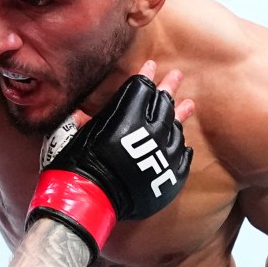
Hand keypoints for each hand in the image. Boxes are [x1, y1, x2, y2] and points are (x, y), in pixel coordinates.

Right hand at [29, 64, 193, 255]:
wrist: (91, 199)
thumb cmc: (79, 164)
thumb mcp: (78, 133)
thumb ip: (88, 120)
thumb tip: (83, 114)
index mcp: (129, 115)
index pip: (142, 88)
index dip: (146, 76)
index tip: (150, 67)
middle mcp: (152, 131)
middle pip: (164, 103)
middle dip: (169, 87)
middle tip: (176, 76)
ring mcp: (166, 153)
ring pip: (177, 128)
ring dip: (181, 116)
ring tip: (188, 105)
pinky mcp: (172, 174)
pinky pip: (183, 156)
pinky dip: (182, 147)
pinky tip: (183, 142)